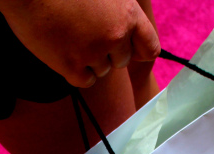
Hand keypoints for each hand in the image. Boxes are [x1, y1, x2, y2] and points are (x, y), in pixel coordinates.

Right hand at [0, 0, 160, 87]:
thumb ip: (118, 12)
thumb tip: (125, 32)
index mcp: (127, 13)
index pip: (149, 46)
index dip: (139, 51)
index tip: (130, 52)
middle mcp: (116, 35)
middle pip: (122, 60)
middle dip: (109, 54)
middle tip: (86, 37)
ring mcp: (94, 53)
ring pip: (103, 71)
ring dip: (90, 61)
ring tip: (71, 40)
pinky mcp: (72, 67)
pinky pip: (86, 81)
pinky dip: (76, 72)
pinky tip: (64, 53)